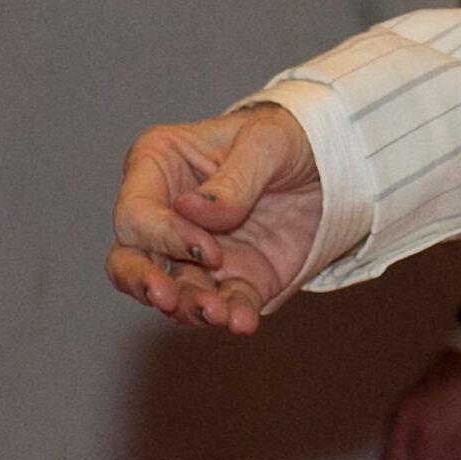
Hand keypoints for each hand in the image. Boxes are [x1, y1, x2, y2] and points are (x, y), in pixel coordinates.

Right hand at [106, 101, 322, 335]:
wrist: (332, 163)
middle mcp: (166, 216)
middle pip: (128, 261)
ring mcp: (194, 254)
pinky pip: (223, 305)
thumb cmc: (286, 137)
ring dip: (190, 309)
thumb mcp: (269, 141)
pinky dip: (231, 316)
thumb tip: (189, 210)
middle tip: (168, 299)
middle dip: (144, 284)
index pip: (135, 213)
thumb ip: (233, 178)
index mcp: (159, 165)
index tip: (206, 248)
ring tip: (219, 315)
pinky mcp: (231, 279)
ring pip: (171, 293)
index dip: (163, 237)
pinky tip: (243, 322)